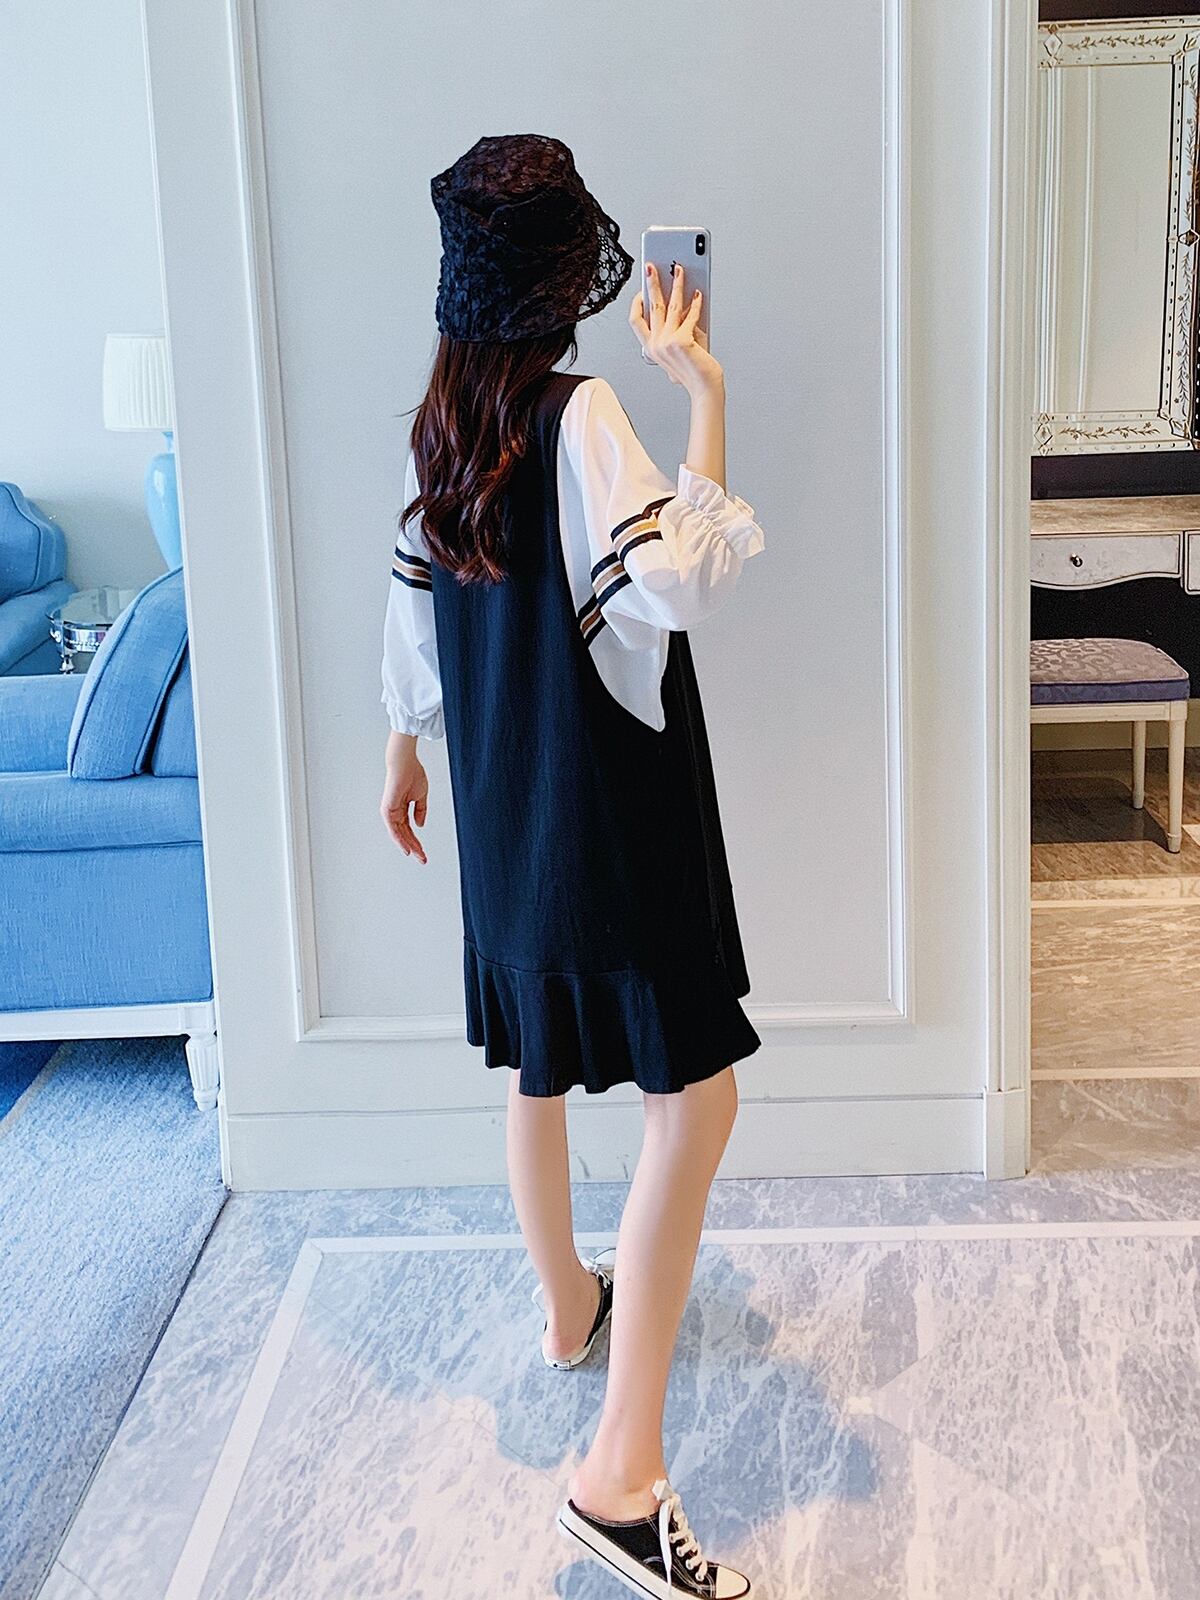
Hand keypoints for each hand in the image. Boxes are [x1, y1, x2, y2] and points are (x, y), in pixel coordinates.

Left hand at [380, 732, 428, 863]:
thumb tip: (420, 825)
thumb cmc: (412, 775)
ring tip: (418, 857)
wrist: (405, 764)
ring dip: (409, 846)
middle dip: (415, 848)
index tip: (423, 853)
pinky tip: (406, 849)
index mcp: (402, 809)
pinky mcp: (387, 810)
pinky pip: (394, 830)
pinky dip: (400, 840)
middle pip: (405, 835)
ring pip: (399, 835)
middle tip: (423, 859)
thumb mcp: (421, 797)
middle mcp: (395, 812)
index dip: (417, 842)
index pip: (409, 830)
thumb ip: (421, 811)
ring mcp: (390, 812)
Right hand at [629, 260, 723, 394]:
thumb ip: (675, 327)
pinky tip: (699, 293)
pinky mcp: (682, 341)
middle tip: (652, 266)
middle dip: (652, 282)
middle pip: (652, 307)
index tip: (642, 288)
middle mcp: (656, 345)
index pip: (636, 321)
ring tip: (680, 270)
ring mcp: (667, 343)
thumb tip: (681, 298)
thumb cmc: (694, 369)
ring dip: (676, 284)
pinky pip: (690, 315)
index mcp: (651, 348)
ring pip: (670, 306)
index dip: (637, 302)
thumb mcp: (678, 347)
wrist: (704, 388)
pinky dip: (696, 303)